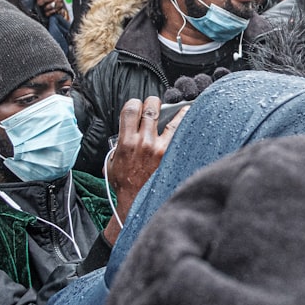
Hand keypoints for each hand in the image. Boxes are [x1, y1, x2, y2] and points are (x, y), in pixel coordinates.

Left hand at [35, 0, 64, 18]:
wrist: (57, 1)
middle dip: (43, 1)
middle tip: (39, 3)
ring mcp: (60, 1)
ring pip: (53, 5)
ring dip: (47, 7)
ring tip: (43, 8)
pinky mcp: (61, 7)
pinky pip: (55, 10)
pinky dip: (50, 12)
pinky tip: (46, 13)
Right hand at [104, 97, 186, 244]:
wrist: (135, 202)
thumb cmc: (124, 183)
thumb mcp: (112, 162)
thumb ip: (118, 144)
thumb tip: (126, 133)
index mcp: (126, 141)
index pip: (130, 109)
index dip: (134, 103)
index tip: (137, 104)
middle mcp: (143, 142)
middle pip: (151, 109)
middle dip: (153, 102)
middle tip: (156, 103)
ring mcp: (160, 148)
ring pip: (172, 120)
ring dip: (177, 110)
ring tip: (183, 106)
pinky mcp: (172, 156)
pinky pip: (182, 136)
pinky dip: (187, 125)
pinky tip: (193, 119)